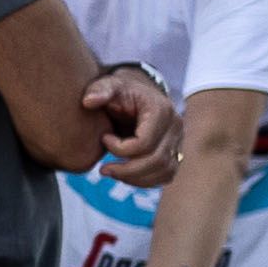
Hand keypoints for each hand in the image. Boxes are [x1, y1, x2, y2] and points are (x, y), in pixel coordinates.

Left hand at [78, 67, 178, 189]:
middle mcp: (176, 127)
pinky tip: (124, 176)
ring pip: (164, 172)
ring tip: (112, 173)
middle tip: (103, 169)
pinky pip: (166, 175)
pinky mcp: (175, 153)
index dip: (119, 148)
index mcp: (161, 111)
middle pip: (157, 161)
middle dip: (126, 170)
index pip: (145, 143)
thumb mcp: (109, 85)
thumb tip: (88, 102)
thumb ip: (99, 90)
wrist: (135, 96)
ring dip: (136, 178)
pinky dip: (146, 181)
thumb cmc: (120, 92)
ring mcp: (179, 141)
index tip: (103, 138)